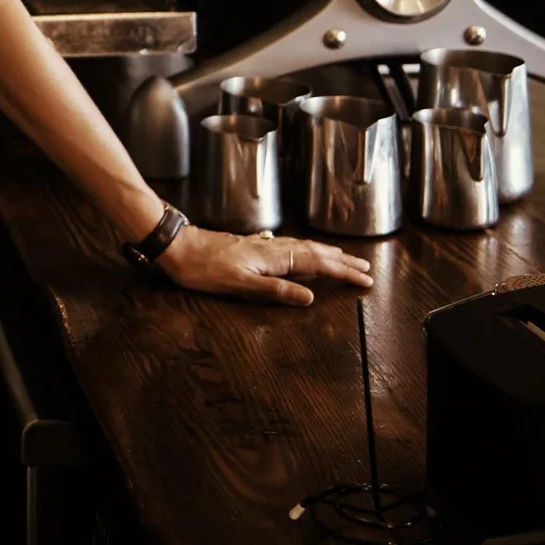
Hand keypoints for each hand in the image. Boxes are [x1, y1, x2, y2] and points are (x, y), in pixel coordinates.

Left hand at [155, 225, 373, 305]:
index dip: (343, 272)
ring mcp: (263, 245)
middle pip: (316, 253)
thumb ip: (276, 290)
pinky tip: (305, 254)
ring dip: (328, 254)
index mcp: (274, 257)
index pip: (318, 264)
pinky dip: (308, 251)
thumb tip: (310, 298)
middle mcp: (272, 247)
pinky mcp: (253, 247)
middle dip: (342, 261)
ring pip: (304, 248)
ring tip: (345, 259)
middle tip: (366, 268)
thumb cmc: (204, 269)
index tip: (365, 279)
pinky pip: (291, 247)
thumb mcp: (240, 285)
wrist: (178, 247)